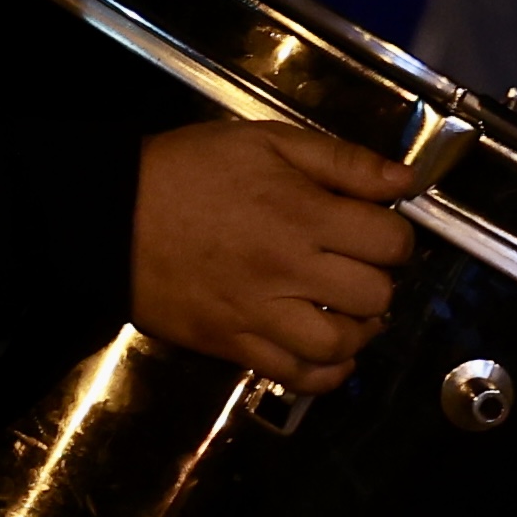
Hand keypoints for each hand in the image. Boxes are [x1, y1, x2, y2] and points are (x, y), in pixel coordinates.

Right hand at [132, 118, 422, 391]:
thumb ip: (341, 161)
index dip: (395, 234)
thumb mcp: (267, 140)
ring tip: (349, 311)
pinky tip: (330, 354)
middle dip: (380, 279)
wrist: (111, 215)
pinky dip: (325, 374)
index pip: (390, 241)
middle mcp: (290, 272)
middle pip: (374, 295)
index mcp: (304, 215)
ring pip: (340, 345)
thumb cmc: (190, 170)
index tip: (376, 228)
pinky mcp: (233, 345)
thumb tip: (405, 181)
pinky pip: (295, 377)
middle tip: (360, 266)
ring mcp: (260, 315)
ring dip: (358, 330)